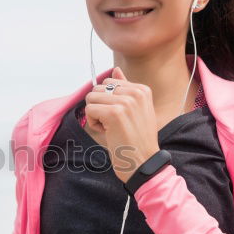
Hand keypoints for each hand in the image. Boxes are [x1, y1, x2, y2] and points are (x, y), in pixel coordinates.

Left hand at [84, 66, 160, 183]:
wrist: (143, 163)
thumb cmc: (137, 141)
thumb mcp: (136, 110)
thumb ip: (125, 88)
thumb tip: (115, 70)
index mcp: (142, 90)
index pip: (109, 82)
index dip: (108, 101)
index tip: (120, 117)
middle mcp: (136, 93)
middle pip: (98, 88)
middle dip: (99, 106)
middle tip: (113, 124)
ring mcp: (125, 102)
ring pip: (91, 98)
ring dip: (95, 115)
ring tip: (110, 128)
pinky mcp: (114, 113)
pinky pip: (89, 110)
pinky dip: (93, 123)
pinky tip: (107, 132)